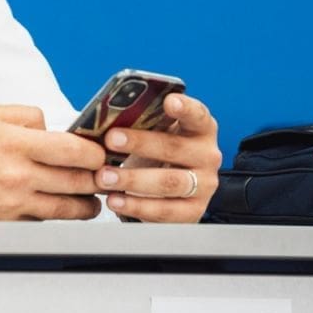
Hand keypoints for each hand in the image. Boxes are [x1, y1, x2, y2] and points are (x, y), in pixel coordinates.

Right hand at [0, 105, 106, 220]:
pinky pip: (44, 221)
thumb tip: (55, 127)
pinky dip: (57, 215)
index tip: (100, 151)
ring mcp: (13, 203)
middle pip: (77, 181)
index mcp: (14, 143)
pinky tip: (60, 207)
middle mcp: (17, 175)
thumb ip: (27, 116)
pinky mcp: (6, 222)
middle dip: (97, 178)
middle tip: (104, 175)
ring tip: (91, 199)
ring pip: (67, 209)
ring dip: (86, 204)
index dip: (96, 152)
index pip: (73, 149)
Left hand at [92, 93, 220, 222]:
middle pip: (174, 148)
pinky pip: (165, 211)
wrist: (167, 184)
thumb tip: (106, 117)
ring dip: (133, 179)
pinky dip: (136, 206)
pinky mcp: (193, 211)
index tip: (169, 101)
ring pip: (169, 182)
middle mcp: (207, 155)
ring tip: (105, 177)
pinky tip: (115, 200)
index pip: (197, 114)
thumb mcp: (155, 131)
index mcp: (200, 128)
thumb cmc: (158, 149)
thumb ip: (143, 121)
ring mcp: (204, 185)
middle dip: (140, 143)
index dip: (185, 108)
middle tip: (111, 139)